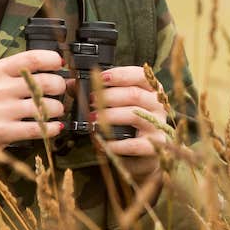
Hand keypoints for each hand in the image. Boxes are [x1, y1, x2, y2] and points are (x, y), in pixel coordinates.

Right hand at [0, 50, 66, 147]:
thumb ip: (21, 72)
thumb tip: (59, 70)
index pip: (32, 58)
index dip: (52, 59)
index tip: (59, 63)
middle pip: (44, 82)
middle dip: (60, 85)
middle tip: (60, 89)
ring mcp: (0, 110)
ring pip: (45, 106)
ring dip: (57, 108)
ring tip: (54, 109)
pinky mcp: (3, 131)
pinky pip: (38, 128)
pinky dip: (51, 127)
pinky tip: (53, 126)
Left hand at [94, 66, 170, 183]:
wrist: (142, 155)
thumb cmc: (126, 124)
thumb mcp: (115, 104)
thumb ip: (96, 92)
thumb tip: (71, 84)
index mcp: (151, 89)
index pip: (139, 75)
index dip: (120, 74)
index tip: (101, 77)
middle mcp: (158, 105)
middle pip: (134, 94)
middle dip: (108, 96)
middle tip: (90, 100)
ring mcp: (158, 125)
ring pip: (134, 115)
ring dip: (110, 116)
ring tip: (92, 119)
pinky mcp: (155, 147)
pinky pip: (135, 144)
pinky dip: (117, 143)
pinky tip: (103, 142)